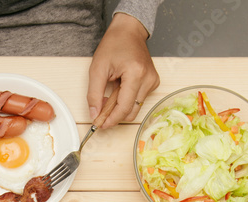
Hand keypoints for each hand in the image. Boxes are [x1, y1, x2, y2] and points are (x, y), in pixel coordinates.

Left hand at [87, 12, 159, 129]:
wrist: (128, 31)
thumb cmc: (114, 45)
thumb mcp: (97, 68)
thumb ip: (94, 94)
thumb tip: (94, 113)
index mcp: (136, 74)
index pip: (124, 108)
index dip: (111, 120)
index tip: (100, 124)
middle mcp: (148, 80)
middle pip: (131, 112)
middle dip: (115, 115)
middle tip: (100, 110)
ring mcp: (153, 82)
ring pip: (135, 107)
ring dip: (120, 106)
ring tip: (111, 91)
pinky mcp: (153, 83)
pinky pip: (138, 100)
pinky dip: (127, 99)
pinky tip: (120, 87)